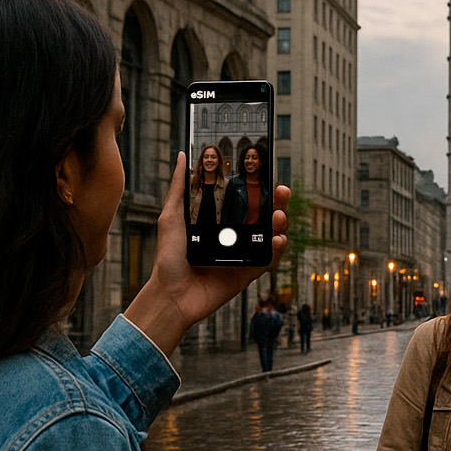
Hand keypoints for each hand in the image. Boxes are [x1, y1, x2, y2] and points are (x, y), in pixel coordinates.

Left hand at [125, 154, 288, 354]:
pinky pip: (268, 259)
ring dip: (279, 223)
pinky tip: (278, 239)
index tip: (266, 174)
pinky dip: (277, 249)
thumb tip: (181, 156)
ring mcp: (243, 254)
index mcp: (219, 221)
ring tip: (278, 216)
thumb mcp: (171, 217)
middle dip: (276, 201)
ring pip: (269, 234)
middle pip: (262, 214)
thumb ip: (179, 188)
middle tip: (281, 190)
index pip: (244, 199)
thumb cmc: (168, 258)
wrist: (172, 294)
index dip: (258, 187)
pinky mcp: (248, 272)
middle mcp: (233, 235)